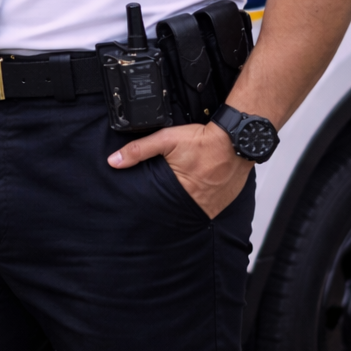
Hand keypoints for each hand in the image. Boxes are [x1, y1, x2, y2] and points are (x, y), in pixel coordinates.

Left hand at [107, 122, 251, 218]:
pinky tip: (196, 192)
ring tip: (178, 195)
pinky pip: (208, 207)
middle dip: (167, 205)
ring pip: (192, 210)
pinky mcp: (224, 202)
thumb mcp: (165, 140)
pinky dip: (200, 202)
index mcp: (181, 192)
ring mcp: (213, 205)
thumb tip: (114, 161)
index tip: (145, 204)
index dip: (151, 204)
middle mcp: (198, 203)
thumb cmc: (204, 140)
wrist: (237, 139)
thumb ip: (138, 151)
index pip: (159, 206)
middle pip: (175, 210)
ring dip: (184, 205)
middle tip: (163, 196)